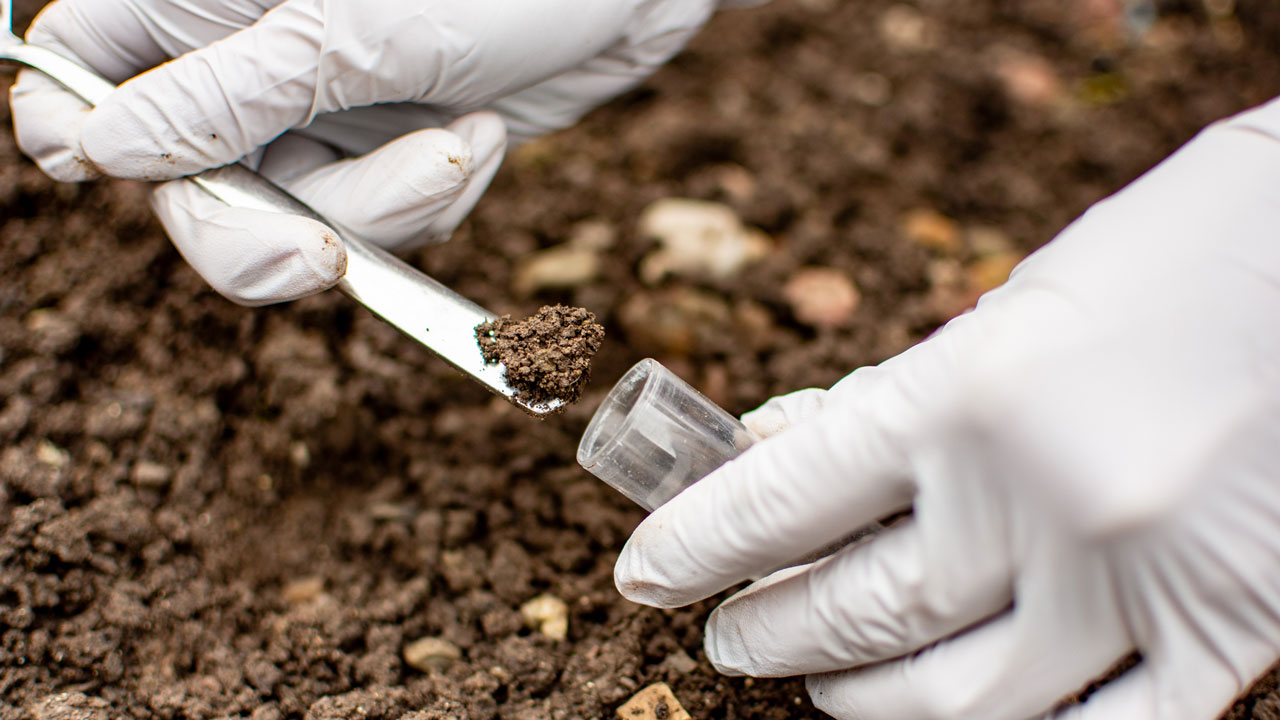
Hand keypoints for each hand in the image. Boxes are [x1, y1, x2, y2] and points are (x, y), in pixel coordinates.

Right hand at [10, 0, 735, 304]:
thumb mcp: (344, 34)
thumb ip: (218, 99)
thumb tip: (98, 151)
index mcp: (196, 2)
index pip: (80, 76)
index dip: (85, 138)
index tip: (119, 179)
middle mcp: (246, 62)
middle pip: (185, 189)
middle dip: (258, 237)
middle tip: (314, 259)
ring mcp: (319, 112)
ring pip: (295, 222)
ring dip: (385, 209)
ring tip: (458, 143)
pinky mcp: (386, 149)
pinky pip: (374, 222)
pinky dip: (431, 200)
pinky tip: (479, 135)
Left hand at [615, 96, 1279, 718]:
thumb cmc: (1183, 253)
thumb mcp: (1016, 306)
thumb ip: (906, 400)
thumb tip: (793, 458)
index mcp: (971, 392)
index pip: (782, 499)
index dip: (696, 544)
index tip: (648, 574)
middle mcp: (1038, 501)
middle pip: (854, 612)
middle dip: (766, 628)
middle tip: (729, 629)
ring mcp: (1133, 584)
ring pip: (954, 701)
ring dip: (856, 700)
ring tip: (819, 684)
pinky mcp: (1229, 637)